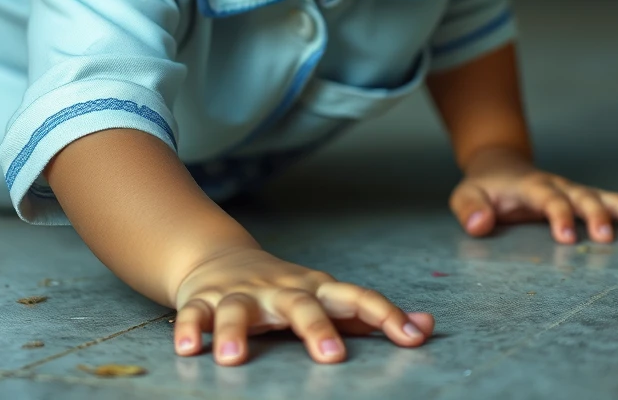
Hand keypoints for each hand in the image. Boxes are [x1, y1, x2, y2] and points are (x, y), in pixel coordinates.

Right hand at [172, 245, 433, 364]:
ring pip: (237, 309)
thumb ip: (368, 315)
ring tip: (235, 361)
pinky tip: (189, 350)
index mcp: (313, 290)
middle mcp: (279, 290)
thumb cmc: (284, 288)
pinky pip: (194, 314)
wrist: (217, 256)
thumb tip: (428, 326)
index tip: (413, 336)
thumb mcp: (325, 296)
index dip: (385, 315)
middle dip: (316, 328)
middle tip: (332, 356)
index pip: (354, 297)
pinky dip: (190, 329)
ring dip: (236, 332)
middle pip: (300, 304)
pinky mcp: (204, 302)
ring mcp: (240, 295)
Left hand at [451, 146, 617, 244]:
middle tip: (606, 239)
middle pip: (581, 196)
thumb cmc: (484, 188)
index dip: (558, 215)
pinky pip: (609, 199)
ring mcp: (572, 191)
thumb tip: (480, 225)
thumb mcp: (465, 196)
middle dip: (596, 215)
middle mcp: (557, 186)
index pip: (548, 198)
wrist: (499, 166)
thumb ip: (469, 209)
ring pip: (602, 196)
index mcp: (530, 186)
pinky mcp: (582, 198)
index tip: (566, 238)